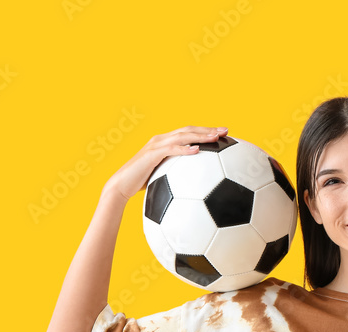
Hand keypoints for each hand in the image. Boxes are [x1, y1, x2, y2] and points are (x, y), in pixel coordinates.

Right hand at [101, 125, 228, 204]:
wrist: (121, 186)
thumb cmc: (141, 183)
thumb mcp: (163, 176)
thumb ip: (176, 173)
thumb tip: (194, 183)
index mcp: (165, 142)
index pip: (188, 133)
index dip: (205, 131)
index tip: (223, 133)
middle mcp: (161, 139)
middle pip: (188, 129)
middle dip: (208, 129)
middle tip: (226, 130)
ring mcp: (156, 145)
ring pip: (182, 136)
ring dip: (200, 135)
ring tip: (215, 137)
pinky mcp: (151, 154)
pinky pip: (171, 149)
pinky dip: (184, 148)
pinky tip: (197, 150)